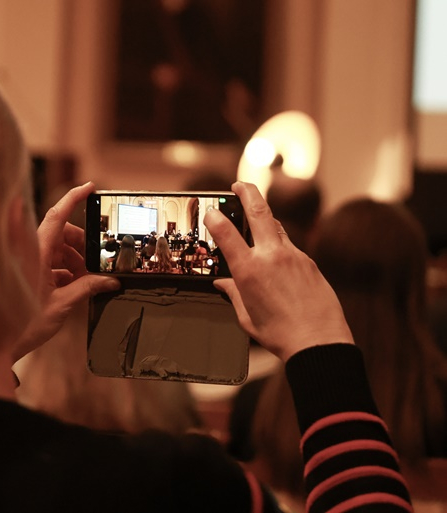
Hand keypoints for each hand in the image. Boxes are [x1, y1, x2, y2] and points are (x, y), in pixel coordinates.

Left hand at [13, 182, 119, 360]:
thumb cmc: (22, 324)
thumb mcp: (62, 305)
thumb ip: (87, 289)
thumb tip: (109, 281)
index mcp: (37, 252)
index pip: (57, 216)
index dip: (73, 197)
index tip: (89, 187)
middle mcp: (31, 252)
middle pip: (62, 234)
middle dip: (82, 244)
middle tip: (98, 261)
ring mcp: (29, 262)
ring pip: (58, 250)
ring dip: (75, 261)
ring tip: (88, 280)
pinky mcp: (28, 274)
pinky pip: (51, 263)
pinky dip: (65, 271)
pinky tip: (76, 286)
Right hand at [203, 182, 353, 361]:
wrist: (319, 342)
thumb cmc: (281, 335)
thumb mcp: (246, 316)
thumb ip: (233, 294)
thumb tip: (223, 284)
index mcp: (249, 271)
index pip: (226, 233)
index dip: (215, 218)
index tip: (211, 212)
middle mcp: (271, 257)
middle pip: (258, 211)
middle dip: (247, 192)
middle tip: (239, 185)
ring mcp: (294, 256)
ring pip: (276, 226)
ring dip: (264, 217)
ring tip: (255, 217)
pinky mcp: (310, 262)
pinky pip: (290, 246)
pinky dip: (279, 244)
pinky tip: (276, 257)